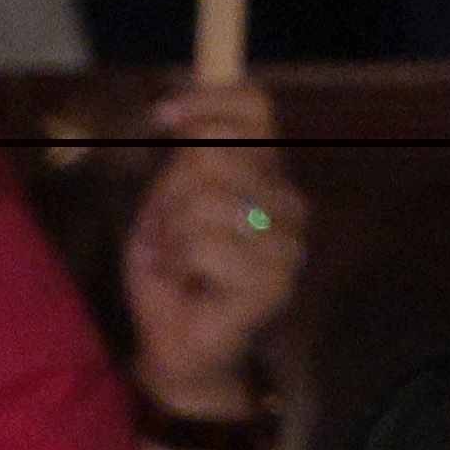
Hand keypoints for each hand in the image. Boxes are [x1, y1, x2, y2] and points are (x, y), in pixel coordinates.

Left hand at [119, 78, 306, 413]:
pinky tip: (188, 284)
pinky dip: (178, 262)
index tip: (162, 115)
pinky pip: (205, 245)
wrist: (175, 348)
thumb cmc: (171, 277)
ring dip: (170, 234)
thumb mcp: (165, 207)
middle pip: (218, 156)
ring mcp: (286, 243)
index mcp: (266, 177)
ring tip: (175, 263)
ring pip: (205, 201)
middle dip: (170, 194)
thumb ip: (183, 163)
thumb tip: (179, 114)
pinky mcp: (273, 281)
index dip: (209, 101)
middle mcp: (287, 202)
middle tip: (166, 233)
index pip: (256, 111)